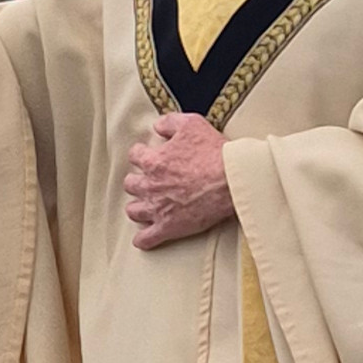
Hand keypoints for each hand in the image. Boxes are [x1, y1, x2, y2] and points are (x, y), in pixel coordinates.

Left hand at [123, 113, 234, 249]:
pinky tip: (143, 239)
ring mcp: (158, 208)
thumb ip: (170, 122)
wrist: (231, 181)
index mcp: (154, 161)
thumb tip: (157, 127)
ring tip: (146, 206)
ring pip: (133, 210)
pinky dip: (143, 239)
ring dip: (138, 207)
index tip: (149, 156)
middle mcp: (151, 185)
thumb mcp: (192, 124)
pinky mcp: (169, 228)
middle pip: (130, 184)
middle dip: (137, 181)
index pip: (135, 156)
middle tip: (149, 182)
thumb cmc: (214, 152)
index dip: (142, 154)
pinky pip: (146, 238)